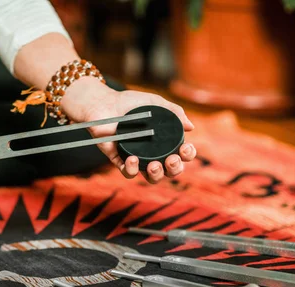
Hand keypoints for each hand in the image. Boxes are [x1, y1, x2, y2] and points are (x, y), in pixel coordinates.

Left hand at [61, 78, 196, 182]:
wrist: (103, 102)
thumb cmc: (129, 102)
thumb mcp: (154, 102)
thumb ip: (173, 111)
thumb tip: (191, 126)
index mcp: (163, 141)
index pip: (180, 153)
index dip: (186, 155)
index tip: (185, 148)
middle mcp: (151, 152)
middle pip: (169, 170)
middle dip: (174, 169)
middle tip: (171, 160)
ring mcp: (136, 157)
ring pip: (151, 177)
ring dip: (156, 175)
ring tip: (154, 166)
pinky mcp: (119, 159)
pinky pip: (127, 172)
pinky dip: (131, 170)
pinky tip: (132, 159)